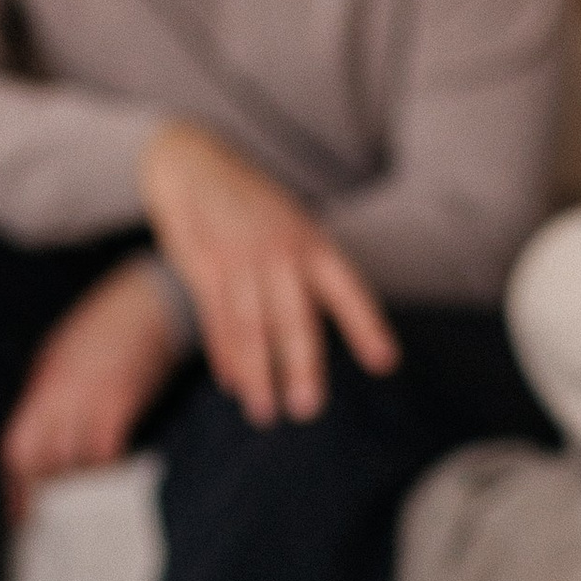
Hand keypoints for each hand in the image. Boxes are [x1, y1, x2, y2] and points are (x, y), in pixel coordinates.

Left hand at [0, 255, 186, 516]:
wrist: (149, 302)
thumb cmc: (108, 325)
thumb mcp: (62, 355)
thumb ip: (50, 393)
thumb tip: (42, 434)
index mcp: (42, 384)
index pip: (16, 446)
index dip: (16, 485)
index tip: (21, 514)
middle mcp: (59, 393)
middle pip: (39, 459)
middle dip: (46, 494)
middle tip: (55, 521)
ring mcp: (89, 397)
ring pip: (74, 461)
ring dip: (80, 488)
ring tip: (87, 512)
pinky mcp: (122, 400)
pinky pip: (108, 450)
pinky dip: (110, 471)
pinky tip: (117, 482)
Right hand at [140, 118, 398, 427]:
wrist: (194, 166)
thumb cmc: (256, 209)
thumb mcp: (295, 227)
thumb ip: (312, 274)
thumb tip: (334, 329)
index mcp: (312, 244)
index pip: (347, 289)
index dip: (366, 325)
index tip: (385, 363)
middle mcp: (280, 253)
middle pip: (293, 318)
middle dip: (302, 366)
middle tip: (308, 410)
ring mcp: (240, 259)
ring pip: (250, 327)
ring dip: (258, 374)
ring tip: (264, 413)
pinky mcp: (202, 266)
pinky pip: (216, 319)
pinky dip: (225, 354)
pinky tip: (233, 384)